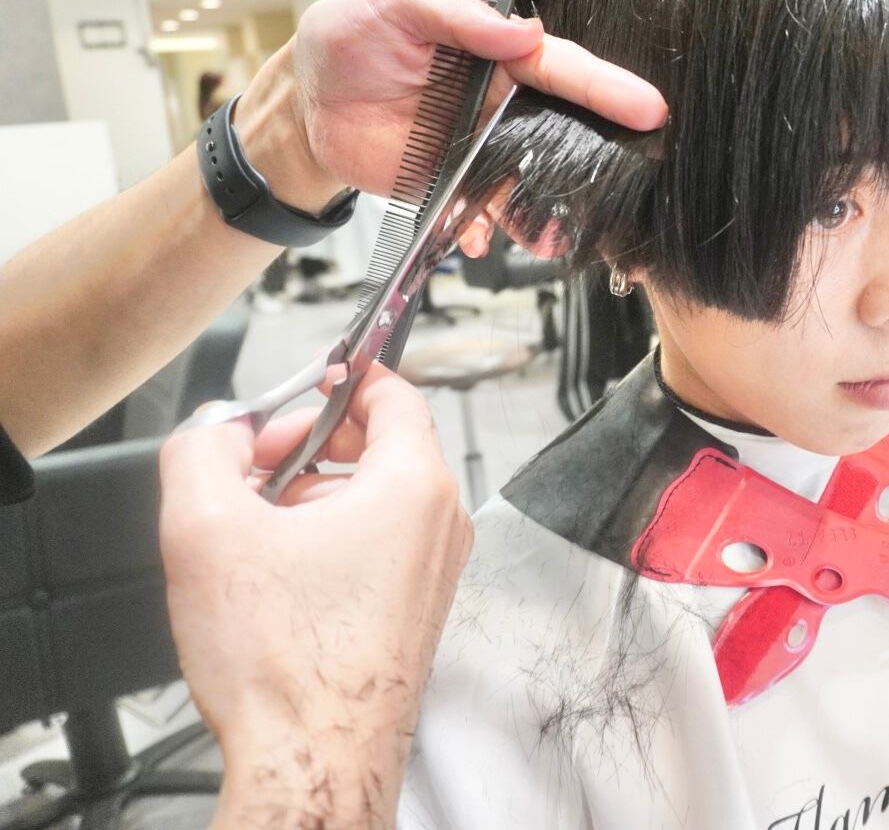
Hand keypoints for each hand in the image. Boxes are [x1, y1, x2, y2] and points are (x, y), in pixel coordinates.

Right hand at [158, 366, 471, 827]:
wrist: (313, 757)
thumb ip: (201, 450)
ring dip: (314, 494)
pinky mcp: (414, 609)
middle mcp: (440, 524)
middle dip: (310, 442)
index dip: (340, 378)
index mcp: (414, 486)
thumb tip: (213, 431)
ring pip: (375, 497)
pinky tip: (279, 572)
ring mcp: (433, 571)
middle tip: (255, 465)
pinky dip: (330, 538)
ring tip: (257, 527)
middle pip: (382, 443)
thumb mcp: (207, 528)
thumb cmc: (286, 666)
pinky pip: (378, 544)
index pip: (395, 393)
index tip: (303, 385)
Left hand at [232, 0, 666, 208]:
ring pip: (529, 181)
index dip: (605, 87)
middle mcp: (499, 102)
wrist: (302, 105)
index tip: (648, 108)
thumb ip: (457, 15)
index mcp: (495, 52)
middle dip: (599, 157)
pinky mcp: (453, 186)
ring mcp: (479, 148)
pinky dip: (484, 230)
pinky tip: (479, 239)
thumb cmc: (347, 40)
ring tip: (558, 235)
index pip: (559, 67)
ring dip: (547, 210)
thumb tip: (522, 31)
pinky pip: (481, 213)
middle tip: (631, 179)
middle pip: (562, 129)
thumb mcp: (394, 5)